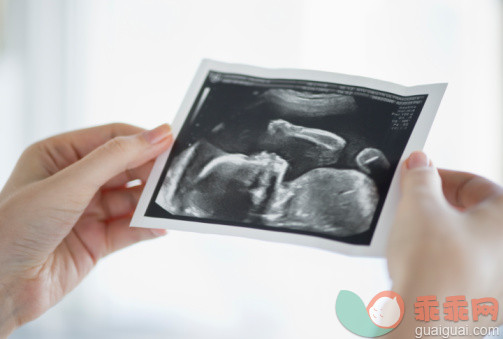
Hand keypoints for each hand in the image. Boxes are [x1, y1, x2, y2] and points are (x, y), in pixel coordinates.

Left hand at [0, 123, 172, 336]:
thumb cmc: (13, 229)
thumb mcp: (68, 184)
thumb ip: (116, 158)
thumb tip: (157, 135)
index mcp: (59, 156)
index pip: (111, 138)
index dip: (142, 139)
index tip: (172, 143)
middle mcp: (74, 181)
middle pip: (125, 168)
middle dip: (150, 171)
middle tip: (176, 174)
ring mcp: (87, 211)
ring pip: (130, 199)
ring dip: (150, 202)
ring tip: (171, 202)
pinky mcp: (96, 240)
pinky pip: (129, 228)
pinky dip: (146, 227)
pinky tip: (160, 227)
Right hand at [387, 151, 502, 336]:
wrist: (425, 324)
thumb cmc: (435, 271)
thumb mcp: (419, 206)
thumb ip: (420, 177)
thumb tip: (420, 164)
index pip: (473, 183)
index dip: (439, 176)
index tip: (418, 178)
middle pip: (470, 211)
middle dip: (436, 205)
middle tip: (411, 205)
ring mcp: (500, 277)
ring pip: (463, 239)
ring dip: (435, 231)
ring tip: (409, 234)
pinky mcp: (484, 299)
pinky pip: (459, 265)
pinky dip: (439, 257)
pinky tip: (417, 260)